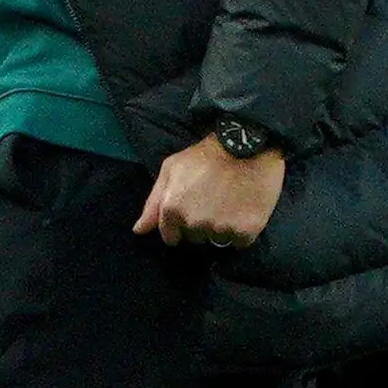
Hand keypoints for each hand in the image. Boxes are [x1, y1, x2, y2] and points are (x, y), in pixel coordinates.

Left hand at [136, 133, 285, 247]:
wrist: (248, 145)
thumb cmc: (206, 155)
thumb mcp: (171, 169)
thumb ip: (153, 203)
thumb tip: (139, 230)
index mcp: (173, 209)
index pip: (171, 237)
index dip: (180, 225)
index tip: (192, 210)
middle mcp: (194, 223)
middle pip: (195, 238)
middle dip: (201, 223)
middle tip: (213, 200)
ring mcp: (220, 228)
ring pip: (218, 239)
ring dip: (222, 227)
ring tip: (230, 202)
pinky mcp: (245, 230)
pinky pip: (240, 241)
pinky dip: (242, 230)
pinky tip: (244, 210)